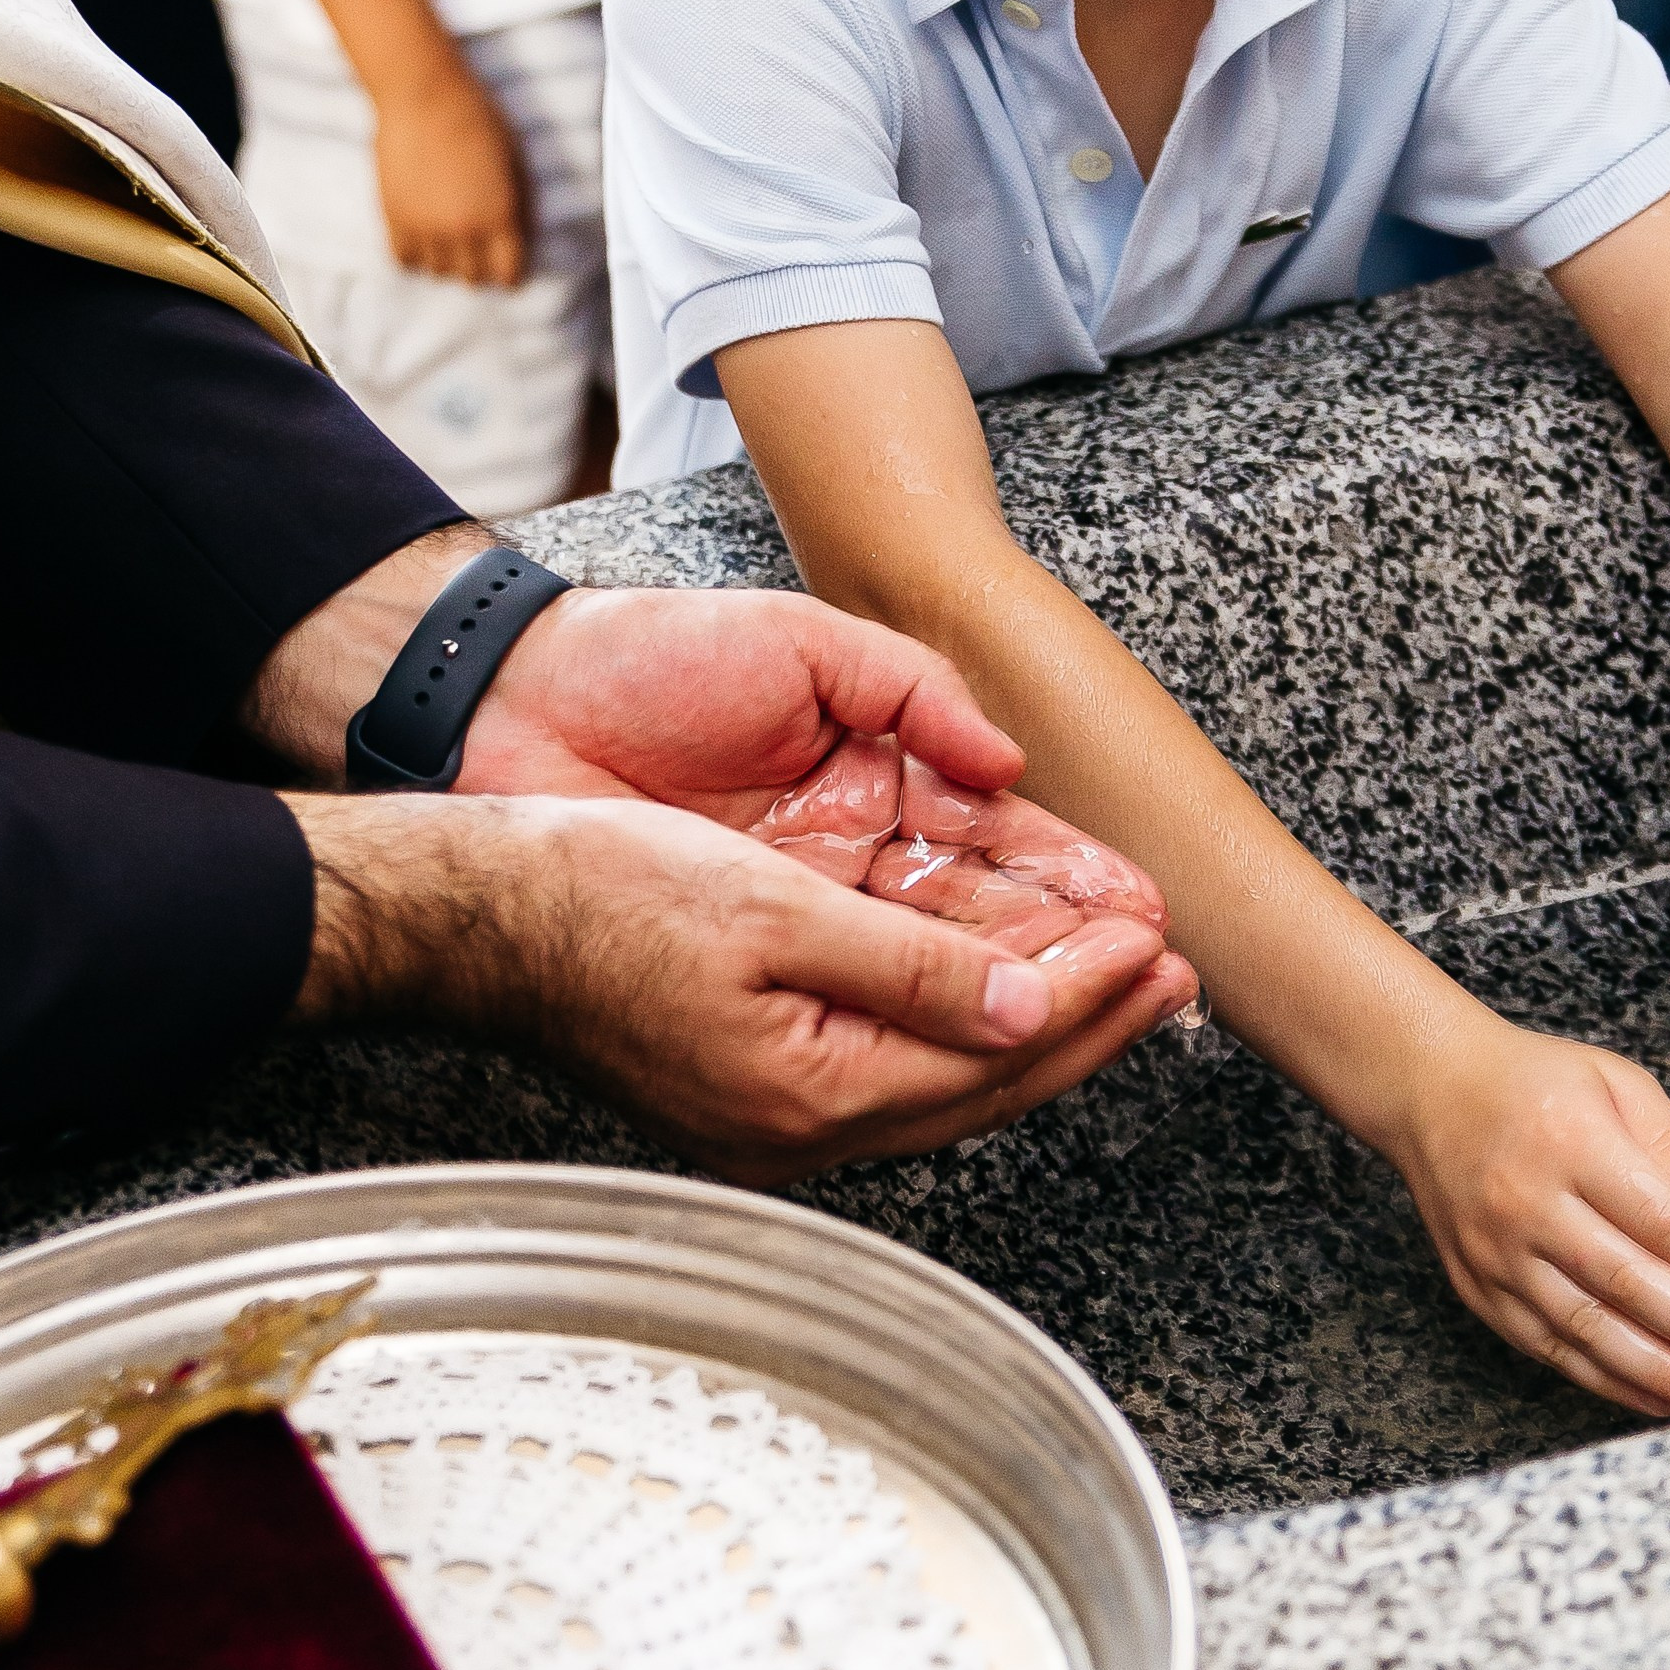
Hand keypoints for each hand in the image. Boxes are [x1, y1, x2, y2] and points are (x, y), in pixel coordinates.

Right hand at [289, 788, 1194, 1172]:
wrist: (473, 915)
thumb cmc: (595, 897)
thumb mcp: (770, 911)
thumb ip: (908, 966)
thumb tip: (1024, 1005)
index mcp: (810, 1092)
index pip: (992, 1051)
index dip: (1086, 997)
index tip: (1155, 944)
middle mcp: (799, 1127)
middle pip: (985, 1084)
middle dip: (1087, 1026)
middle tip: (1173, 973)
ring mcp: (774, 1115)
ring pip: (946, 1077)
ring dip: (1033, 1023)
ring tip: (1113, 978)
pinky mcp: (752, 1083)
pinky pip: (895, 1064)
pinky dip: (961, 1019)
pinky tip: (992, 990)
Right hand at [373, 67, 526, 284]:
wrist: (422, 93)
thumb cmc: (477, 118)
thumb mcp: (516, 159)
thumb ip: (522, 204)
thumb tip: (523, 238)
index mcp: (499, 216)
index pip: (508, 275)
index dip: (510, 270)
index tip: (506, 260)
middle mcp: (462, 229)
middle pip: (473, 279)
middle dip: (479, 267)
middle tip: (477, 245)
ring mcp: (424, 226)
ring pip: (438, 272)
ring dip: (446, 260)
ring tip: (448, 236)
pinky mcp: (393, 217)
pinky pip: (405, 260)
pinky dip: (415, 255)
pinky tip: (423, 235)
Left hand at [463, 582, 1166, 963]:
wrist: (513, 705)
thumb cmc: (645, 659)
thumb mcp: (801, 646)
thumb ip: (914, 696)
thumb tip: (1010, 762)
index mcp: (873, 778)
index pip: (997, 843)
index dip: (1071, 876)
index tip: (1139, 907)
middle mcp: (847, 858)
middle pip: (983, 921)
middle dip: (1074, 948)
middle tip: (1156, 973)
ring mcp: (801, 913)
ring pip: (934, 969)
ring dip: (1023, 990)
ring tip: (1111, 1004)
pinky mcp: (751, 955)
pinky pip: (858, 994)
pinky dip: (930, 1010)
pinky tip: (999, 1022)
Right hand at [1392, 1017, 1669, 1418]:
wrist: (1428, 1092)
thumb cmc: (1533, 1084)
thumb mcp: (1616, 1081)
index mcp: (1571, 1142)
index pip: (1660, 1218)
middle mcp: (1528, 1204)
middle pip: (1629, 1282)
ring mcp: (1498, 1254)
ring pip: (1589, 1328)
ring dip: (1661, 1371)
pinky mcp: (1481, 1290)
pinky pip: (1550, 1347)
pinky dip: (1608, 1379)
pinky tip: (1659, 1397)